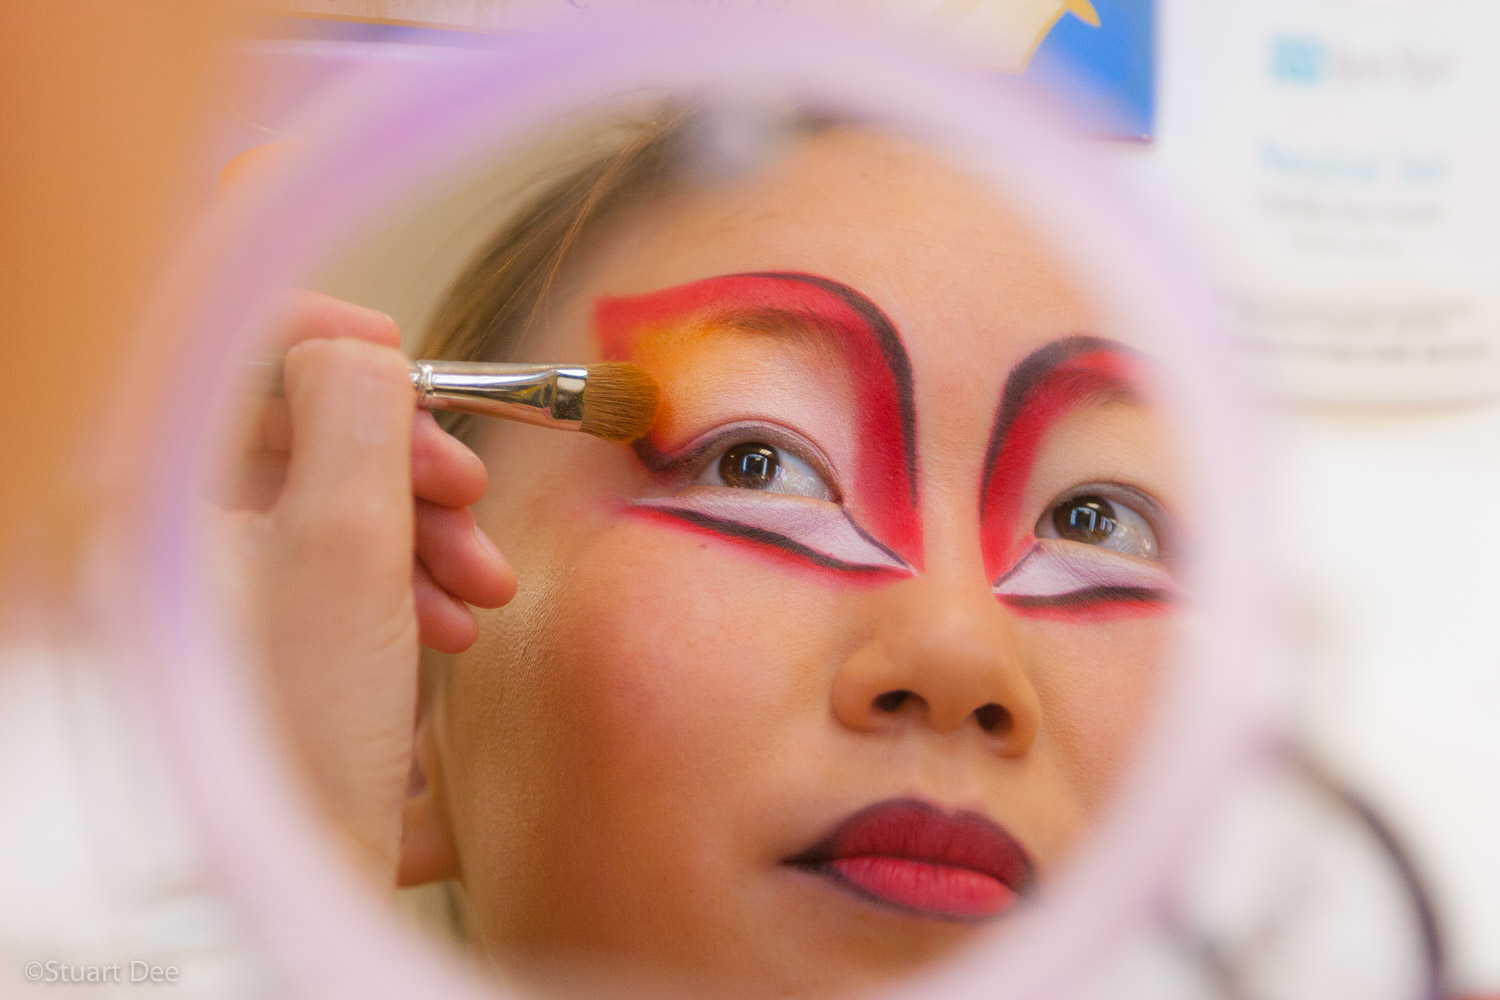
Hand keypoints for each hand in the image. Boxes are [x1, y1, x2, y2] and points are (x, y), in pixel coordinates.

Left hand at [214, 292, 514, 885]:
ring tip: (479, 585)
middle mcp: (155, 526)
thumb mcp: (345, 544)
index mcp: (141, 491)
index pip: (214, 351)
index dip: (321, 337)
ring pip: (321, 494)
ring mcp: (200, 578)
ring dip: (417, 524)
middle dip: (400, 458)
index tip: (405, 355)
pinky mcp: (248, 619)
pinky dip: (397, 572)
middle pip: (288, 427)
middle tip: (469, 493)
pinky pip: (327, 555)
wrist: (302, 866)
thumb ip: (357, 413)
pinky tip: (446, 620)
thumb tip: (358, 355)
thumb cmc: (305, 726)